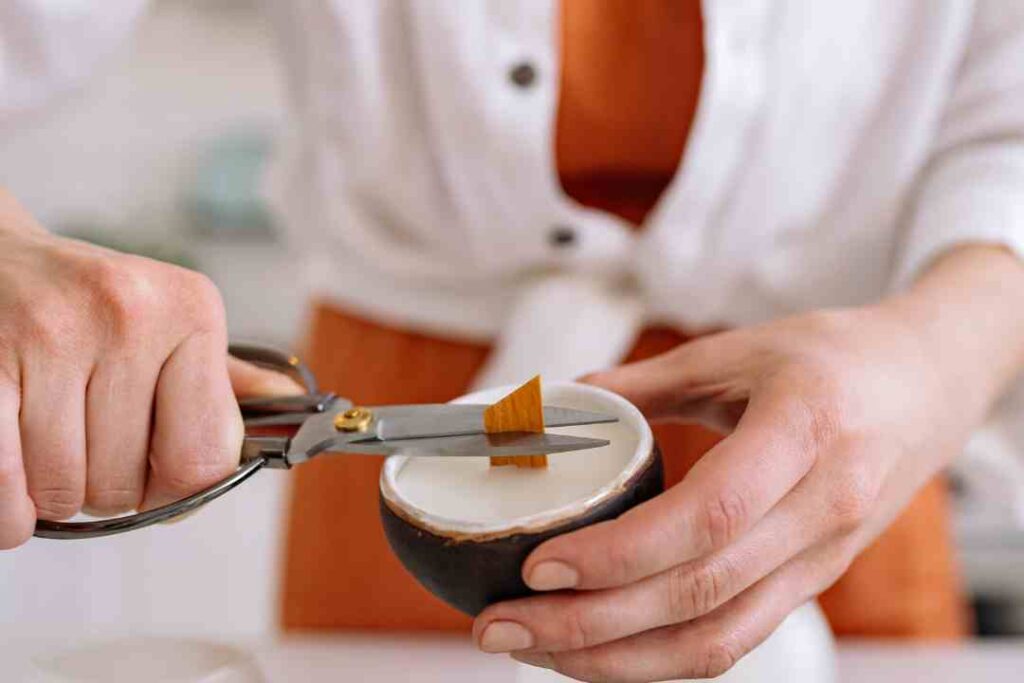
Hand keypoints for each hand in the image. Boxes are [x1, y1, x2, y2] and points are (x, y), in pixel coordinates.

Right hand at [0, 189, 298, 548]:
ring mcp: (50, 335)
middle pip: (128, 484)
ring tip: (45, 438)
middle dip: (106, 487)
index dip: (177, 491)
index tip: (155, 478)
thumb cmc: (84, 305)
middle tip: (84, 441)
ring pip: (65, 492)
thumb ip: (224, 379)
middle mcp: (128, 314)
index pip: (205, 459)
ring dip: (51, 494)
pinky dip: (8, 511)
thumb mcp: (167, 323)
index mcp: (189, 309)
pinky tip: (12, 476)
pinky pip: (6, 495)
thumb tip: (295, 408)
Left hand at [473, 247, 1023, 681]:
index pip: (707, 518)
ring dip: (616, 661)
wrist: (928, 384)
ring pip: (716, 641)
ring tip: (533, 650)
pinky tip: (601, 649)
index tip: (537, 564)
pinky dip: (660, 657)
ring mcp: (822, 557)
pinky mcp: (813, 580)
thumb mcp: (742, 348)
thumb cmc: (835, 356)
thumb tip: (566, 398)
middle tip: (501, 626)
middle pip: (699, 596)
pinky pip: (734, 638)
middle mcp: (820, 510)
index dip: (618, 555)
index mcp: (802, 433)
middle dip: (589, 625)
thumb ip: (651, 378)